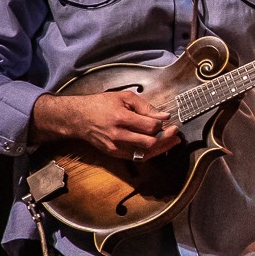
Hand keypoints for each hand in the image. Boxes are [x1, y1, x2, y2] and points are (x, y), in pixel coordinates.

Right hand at [33, 88, 178, 159]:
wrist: (78, 118)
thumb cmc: (101, 105)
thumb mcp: (124, 98)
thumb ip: (146, 107)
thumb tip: (164, 116)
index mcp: (121, 118)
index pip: (150, 126)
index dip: (163, 125)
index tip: (168, 121)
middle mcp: (118, 135)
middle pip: (150, 143)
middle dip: (167, 139)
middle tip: (175, 133)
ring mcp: (115, 147)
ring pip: (145, 153)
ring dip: (162, 148)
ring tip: (172, 141)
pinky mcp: (114, 154)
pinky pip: (136, 157)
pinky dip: (150, 153)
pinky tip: (158, 147)